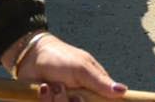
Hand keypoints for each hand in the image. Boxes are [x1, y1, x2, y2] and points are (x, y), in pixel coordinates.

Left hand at [6, 32, 125, 99]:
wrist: (31, 57)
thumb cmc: (60, 58)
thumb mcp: (82, 68)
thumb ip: (100, 81)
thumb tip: (123, 90)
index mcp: (93, 89)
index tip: (82, 97)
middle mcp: (80, 99)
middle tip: (65, 89)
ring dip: (56, 100)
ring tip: (52, 85)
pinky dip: (45, 100)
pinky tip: (42, 88)